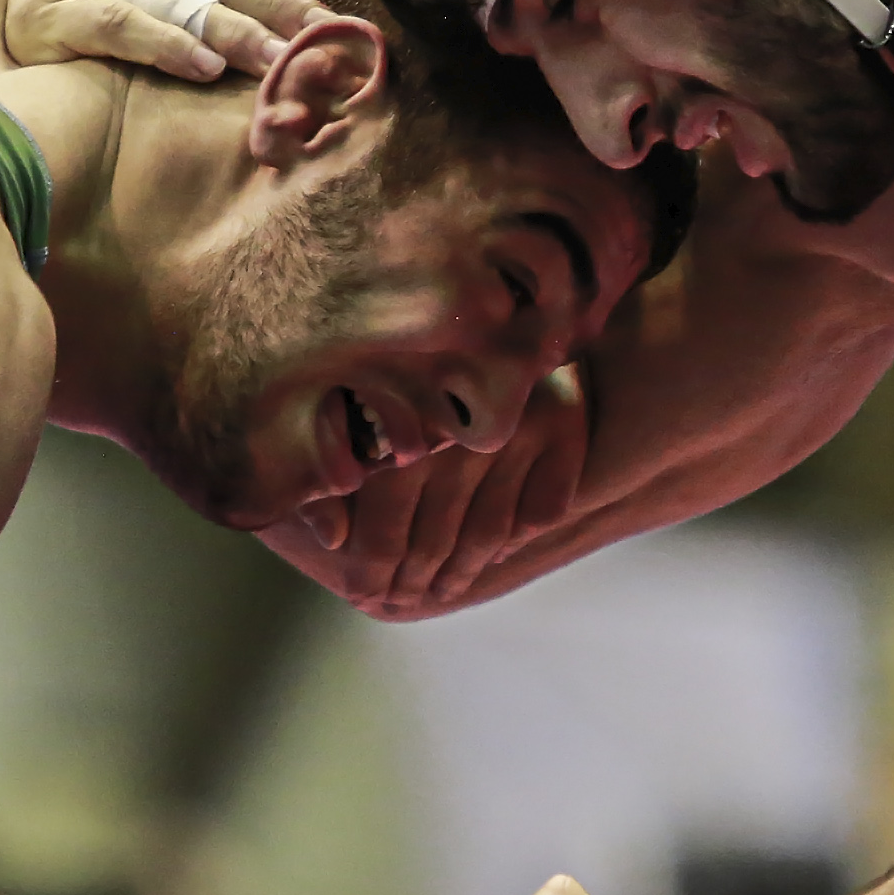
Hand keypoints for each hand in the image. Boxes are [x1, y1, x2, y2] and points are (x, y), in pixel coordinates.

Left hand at [263, 363, 591, 618]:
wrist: (497, 294)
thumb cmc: (403, 351)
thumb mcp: (352, 398)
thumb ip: (334, 467)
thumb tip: (328, 538)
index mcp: (398, 426)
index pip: (385, 530)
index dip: (371, 573)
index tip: (362, 596)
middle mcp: (462, 431)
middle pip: (434, 540)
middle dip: (411, 583)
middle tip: (396, 601)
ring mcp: (517, 430)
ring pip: (488, 534)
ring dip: (462, 571)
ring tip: (441, 588)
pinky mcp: (565, 424)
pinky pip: (543, 508)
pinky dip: (519, 534)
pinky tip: (492, 549)